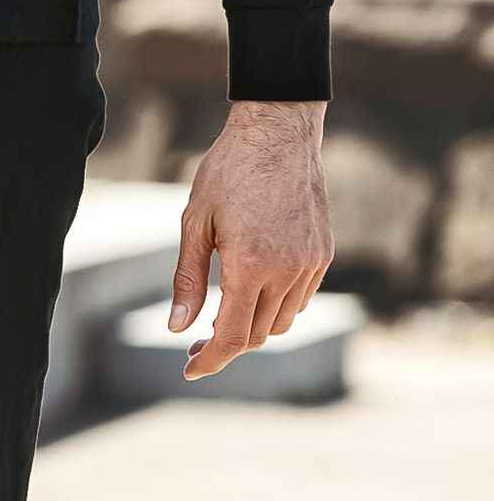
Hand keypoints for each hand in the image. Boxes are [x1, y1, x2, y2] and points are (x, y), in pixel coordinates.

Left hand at [170, 101, 333, 380]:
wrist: (279, 130)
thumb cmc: (229, 172)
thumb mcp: (195, 224)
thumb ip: (187, 280)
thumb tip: (177, 329)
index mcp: (251, 264)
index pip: (233, 336)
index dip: (211, 361)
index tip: (191, 370)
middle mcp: (287, 269)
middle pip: (257, 335)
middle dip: (226, 346)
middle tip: (196, 344)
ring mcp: (310, 262)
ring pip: (280, 322)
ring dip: (251, 327)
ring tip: (222, 317)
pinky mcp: (323, 253)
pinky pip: (299, 299)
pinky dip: (274, 306)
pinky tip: (251, 291)